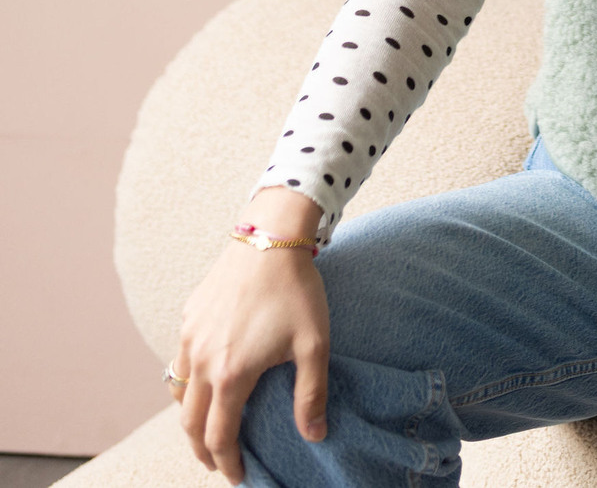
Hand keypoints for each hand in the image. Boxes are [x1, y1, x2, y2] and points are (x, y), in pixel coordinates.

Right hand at [172, 236, 329, 482]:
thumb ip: (311, 394)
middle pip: (189, 423)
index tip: (239, 476)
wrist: (271, 236)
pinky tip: (205, 380)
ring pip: (178, 392)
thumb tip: (314, 436)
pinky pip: (179, 360)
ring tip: (208, 428)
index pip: (219, 436)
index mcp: (230, 374)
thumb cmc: (296, 290)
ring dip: (190, 418)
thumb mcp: (314, 344)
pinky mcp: (189, 315)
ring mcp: (191, 336)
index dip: (227, 463)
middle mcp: (202, 360)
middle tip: (217, 463)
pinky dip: (186, 382)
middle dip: (202, 450)